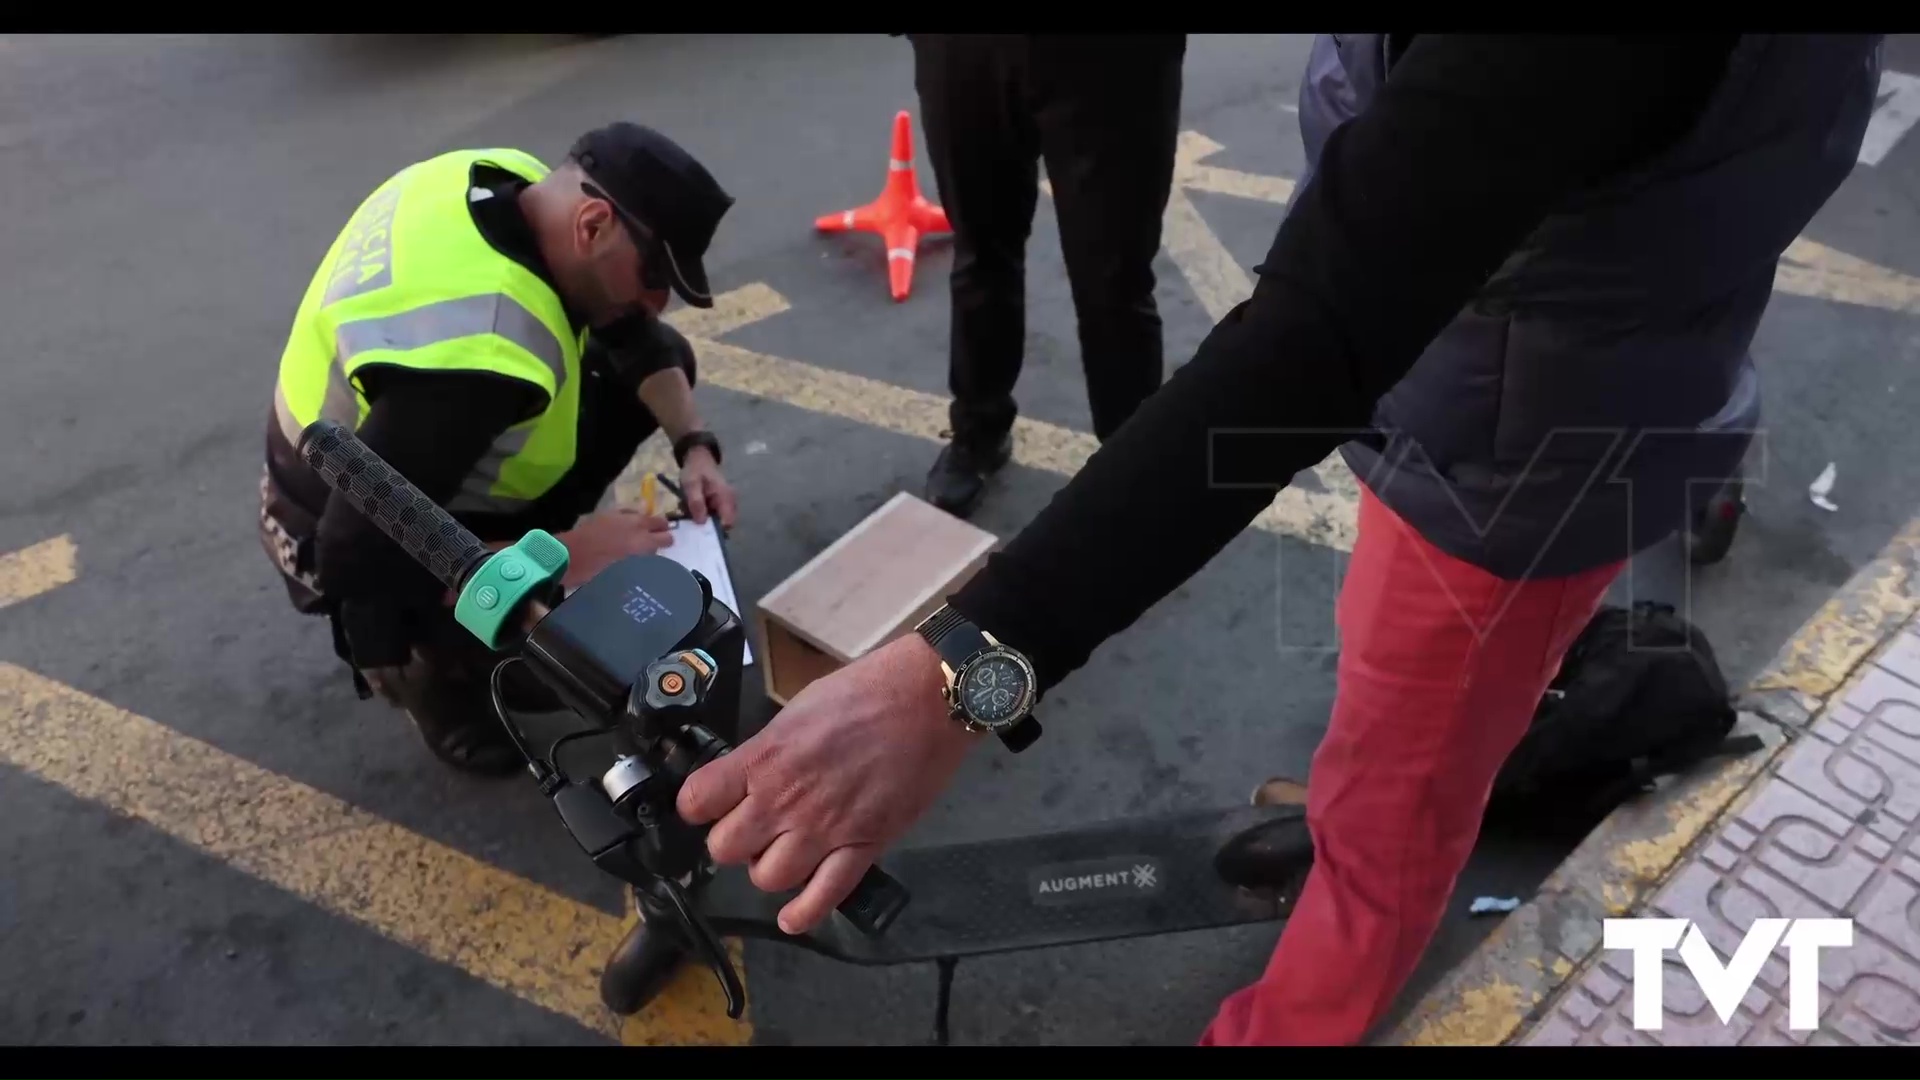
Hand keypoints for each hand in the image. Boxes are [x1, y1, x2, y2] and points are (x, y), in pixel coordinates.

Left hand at [558, 508, 672, 587]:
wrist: (568, 556)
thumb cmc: (595, 572)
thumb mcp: (622, 574)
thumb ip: (638, 564)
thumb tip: (646, 560)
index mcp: (642, 544)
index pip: (665, 539)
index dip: (667, 543)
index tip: (667, 548)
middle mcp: (636, 526)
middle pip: (658, 522)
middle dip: (661, 529)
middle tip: (661, 536)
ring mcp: (622, 517)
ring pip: (643, 514)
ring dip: (647, 521)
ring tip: (646, 528)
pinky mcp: (608, 513)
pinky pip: (627, 511)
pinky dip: (631, 516)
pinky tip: (628, 521)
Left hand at [677, 633, 981, 933]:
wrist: (928, 699)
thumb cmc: (867, 691)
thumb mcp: (799, 709)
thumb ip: (769, 749)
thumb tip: (752, 773)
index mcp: (765, 757)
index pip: (697, 800)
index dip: (697, 805)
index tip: (707, 804)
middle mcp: (786, 798)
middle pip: (725, 848)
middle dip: (733, 840)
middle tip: (750, 828)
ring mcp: (824, 828)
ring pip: (767, 877)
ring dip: (769, 868)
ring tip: (782, 853)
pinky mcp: (863, 845)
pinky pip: (823, 896)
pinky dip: (803, 914)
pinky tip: (793, 916)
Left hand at [678, 446, 737, 528]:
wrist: (698, 458)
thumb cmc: (696, 469)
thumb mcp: (692, 484)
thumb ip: (696, 502)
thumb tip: (701, 522)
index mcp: (726, 497)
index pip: (727, 522)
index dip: (715, 531)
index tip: (699, 533)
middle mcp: (729, 503)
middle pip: (721, 525)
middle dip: (705, 526)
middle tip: (689, 521)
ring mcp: (725, 504)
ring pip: (715, 522)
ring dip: (700, 520)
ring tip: (686, 511)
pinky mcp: (718, 505)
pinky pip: (711, 516)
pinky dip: (700, 515)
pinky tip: (689, 508)